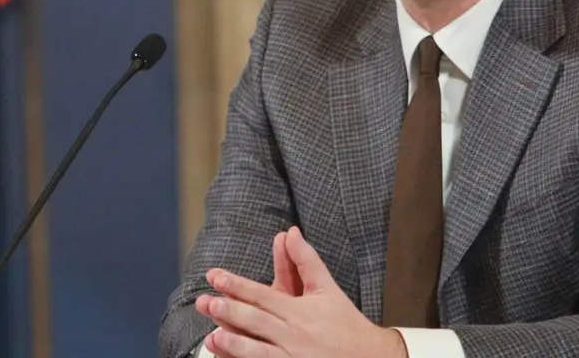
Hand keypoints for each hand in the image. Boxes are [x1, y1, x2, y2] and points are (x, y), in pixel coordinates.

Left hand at [195, 227, 405, 357]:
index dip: (237, 285)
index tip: (214, 276)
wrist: (371, 357)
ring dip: (236, 344)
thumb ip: (306, 260)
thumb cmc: (345, 321)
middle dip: (231, 311)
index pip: (262, 295)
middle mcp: (294, 335)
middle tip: (207, 302)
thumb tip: (290, 232)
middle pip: (257, 321)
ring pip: (259, 352)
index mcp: (299, 311)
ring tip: (213, 336)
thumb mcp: (326, 288)